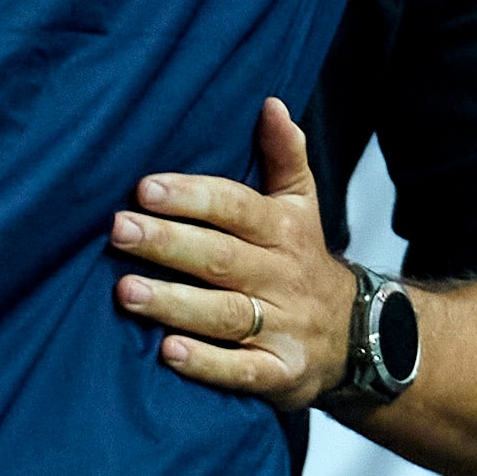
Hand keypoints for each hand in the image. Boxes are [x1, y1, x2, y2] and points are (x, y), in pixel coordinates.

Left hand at [111, 98, 353, 408]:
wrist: (359, 336)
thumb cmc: (304, 259)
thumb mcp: (303, 204)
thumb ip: (285, 155)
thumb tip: (270, 102)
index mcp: (283, 229)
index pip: (235, 207)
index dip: (191, 197)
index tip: (144, 188)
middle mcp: (282, 275)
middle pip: (220, 257)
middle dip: (168, 243)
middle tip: (118, 230)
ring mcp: (282, 326)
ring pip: (224, 313)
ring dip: (174, 303)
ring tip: (125, 291)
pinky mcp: (281, 373)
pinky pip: (242, 371)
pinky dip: (208, 364)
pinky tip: (168, 354)